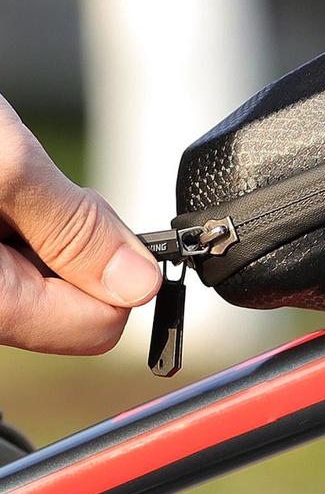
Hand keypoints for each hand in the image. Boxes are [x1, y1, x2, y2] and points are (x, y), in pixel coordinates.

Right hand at [0, 96, 161, 353]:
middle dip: (72, 244)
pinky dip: (21, 223)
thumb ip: (75, 230)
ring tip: (1, 184)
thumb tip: (142, 284)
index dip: (117, 268)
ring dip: (44, 229)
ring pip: (50, 276)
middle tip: (27, 190)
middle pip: (76, 302)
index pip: (100, 325)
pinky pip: (22, 257)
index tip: (93, 216)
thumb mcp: (4, 168)